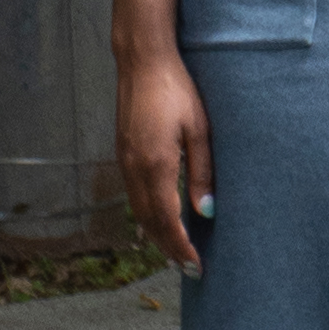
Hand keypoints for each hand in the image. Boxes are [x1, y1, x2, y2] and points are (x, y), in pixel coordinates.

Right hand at [117, 40, 216, 270]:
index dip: (181, 246)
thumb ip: (201, 171)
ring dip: (156, 235)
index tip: (197, 265)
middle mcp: (134, 169)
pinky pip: (133, 196)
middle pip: (149, 222)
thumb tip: (206, 211)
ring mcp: (124, 162)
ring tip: (177, 252)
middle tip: (189, 269)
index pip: (167, 220)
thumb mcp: (198, 128)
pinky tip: (159, 220)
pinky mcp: (122, 154)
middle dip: (169, 248)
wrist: (142, 61)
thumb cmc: (176, 88)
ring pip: (138, 212)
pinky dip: (147, 216)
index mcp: (155, 164)